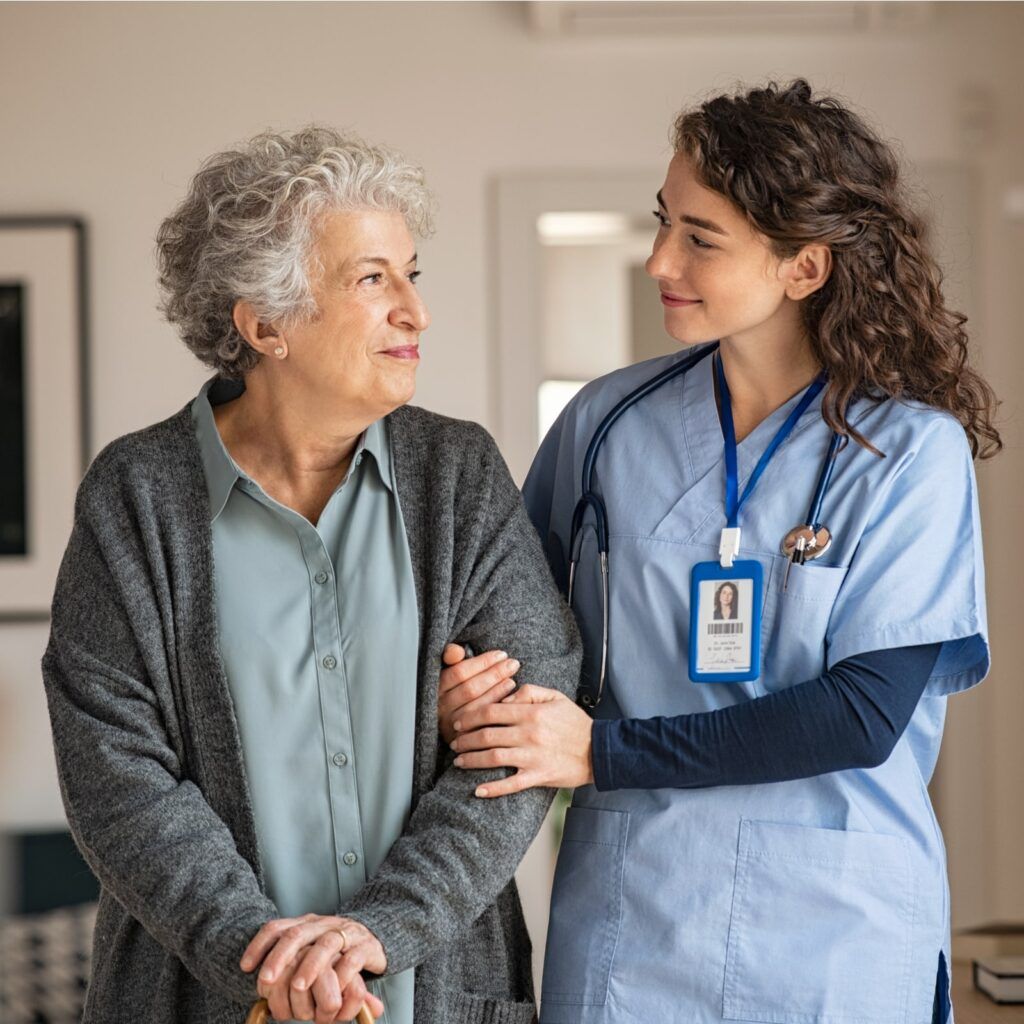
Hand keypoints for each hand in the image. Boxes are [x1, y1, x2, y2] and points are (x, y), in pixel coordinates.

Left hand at [241, 914, 385, 1021]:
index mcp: (307, 924)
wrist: (376, 936)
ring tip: (298, 987)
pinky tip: (333, 989)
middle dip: (280, 956)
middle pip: (298, 933)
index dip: (260, 944)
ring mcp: (346, 934)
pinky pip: (352, 959)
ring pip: (326, 944)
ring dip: (310, 966)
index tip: (245, 967)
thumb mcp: (310, 950)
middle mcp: (324, 925)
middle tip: (266, 979)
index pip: (278, 927)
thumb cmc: (335, 951)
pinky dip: (341, 975)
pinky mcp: (366, 947)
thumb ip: (287, 960)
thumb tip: (249, 973)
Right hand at [438, 644, 520, 744]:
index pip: (459, 672)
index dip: (482, 662)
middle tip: (513, 664)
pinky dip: (497, 707)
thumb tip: (456, 651)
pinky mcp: (462, 739)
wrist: (457, 726)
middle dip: (494, 674)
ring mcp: (450, 725)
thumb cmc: (457, 690)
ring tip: (512, 678)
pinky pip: (482, 722)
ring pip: (477, 705)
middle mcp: (440, 708)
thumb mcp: (451, 671)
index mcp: (436, 688)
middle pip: (470, 689)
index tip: (501, 654)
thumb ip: (451, 657)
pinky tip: (510, 696)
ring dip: (497, 690)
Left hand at [449, 684, 594, 796]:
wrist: (600, 750)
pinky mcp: (538, 776)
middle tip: (453, 742)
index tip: (459, 721)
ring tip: (458, 761)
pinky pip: (511, 784)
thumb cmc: (575, 722)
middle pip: (486, 735)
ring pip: (493, 758)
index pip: (491, 711)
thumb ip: (529, 691)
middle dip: (465, 739)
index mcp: (531, 713)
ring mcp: (533, 757)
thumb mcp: (555, 697)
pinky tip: (477, 790)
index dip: (470, 716)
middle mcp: (529, 734)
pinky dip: (492, 789)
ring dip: (472, 760)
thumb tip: (504, 698)